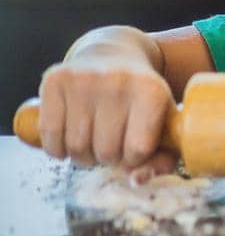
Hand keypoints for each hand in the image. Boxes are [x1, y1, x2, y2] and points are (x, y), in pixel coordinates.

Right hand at [36, 57, 177, 180]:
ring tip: (91, 146)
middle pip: (106, 151)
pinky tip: (66, 144)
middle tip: (110, 149)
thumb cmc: (141, 99)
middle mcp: (119, 81)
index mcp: (152, 91)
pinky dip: (56, 149)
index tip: (133, 151)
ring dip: (82, 157)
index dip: (134, 160)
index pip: (138, 149)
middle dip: (107, 159)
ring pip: (76, 146)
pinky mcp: (56, 80)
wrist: (112, 55)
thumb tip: (136, 180)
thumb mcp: (163, 122)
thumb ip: (163, 158)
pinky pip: (49, 133)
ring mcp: (85, 79)